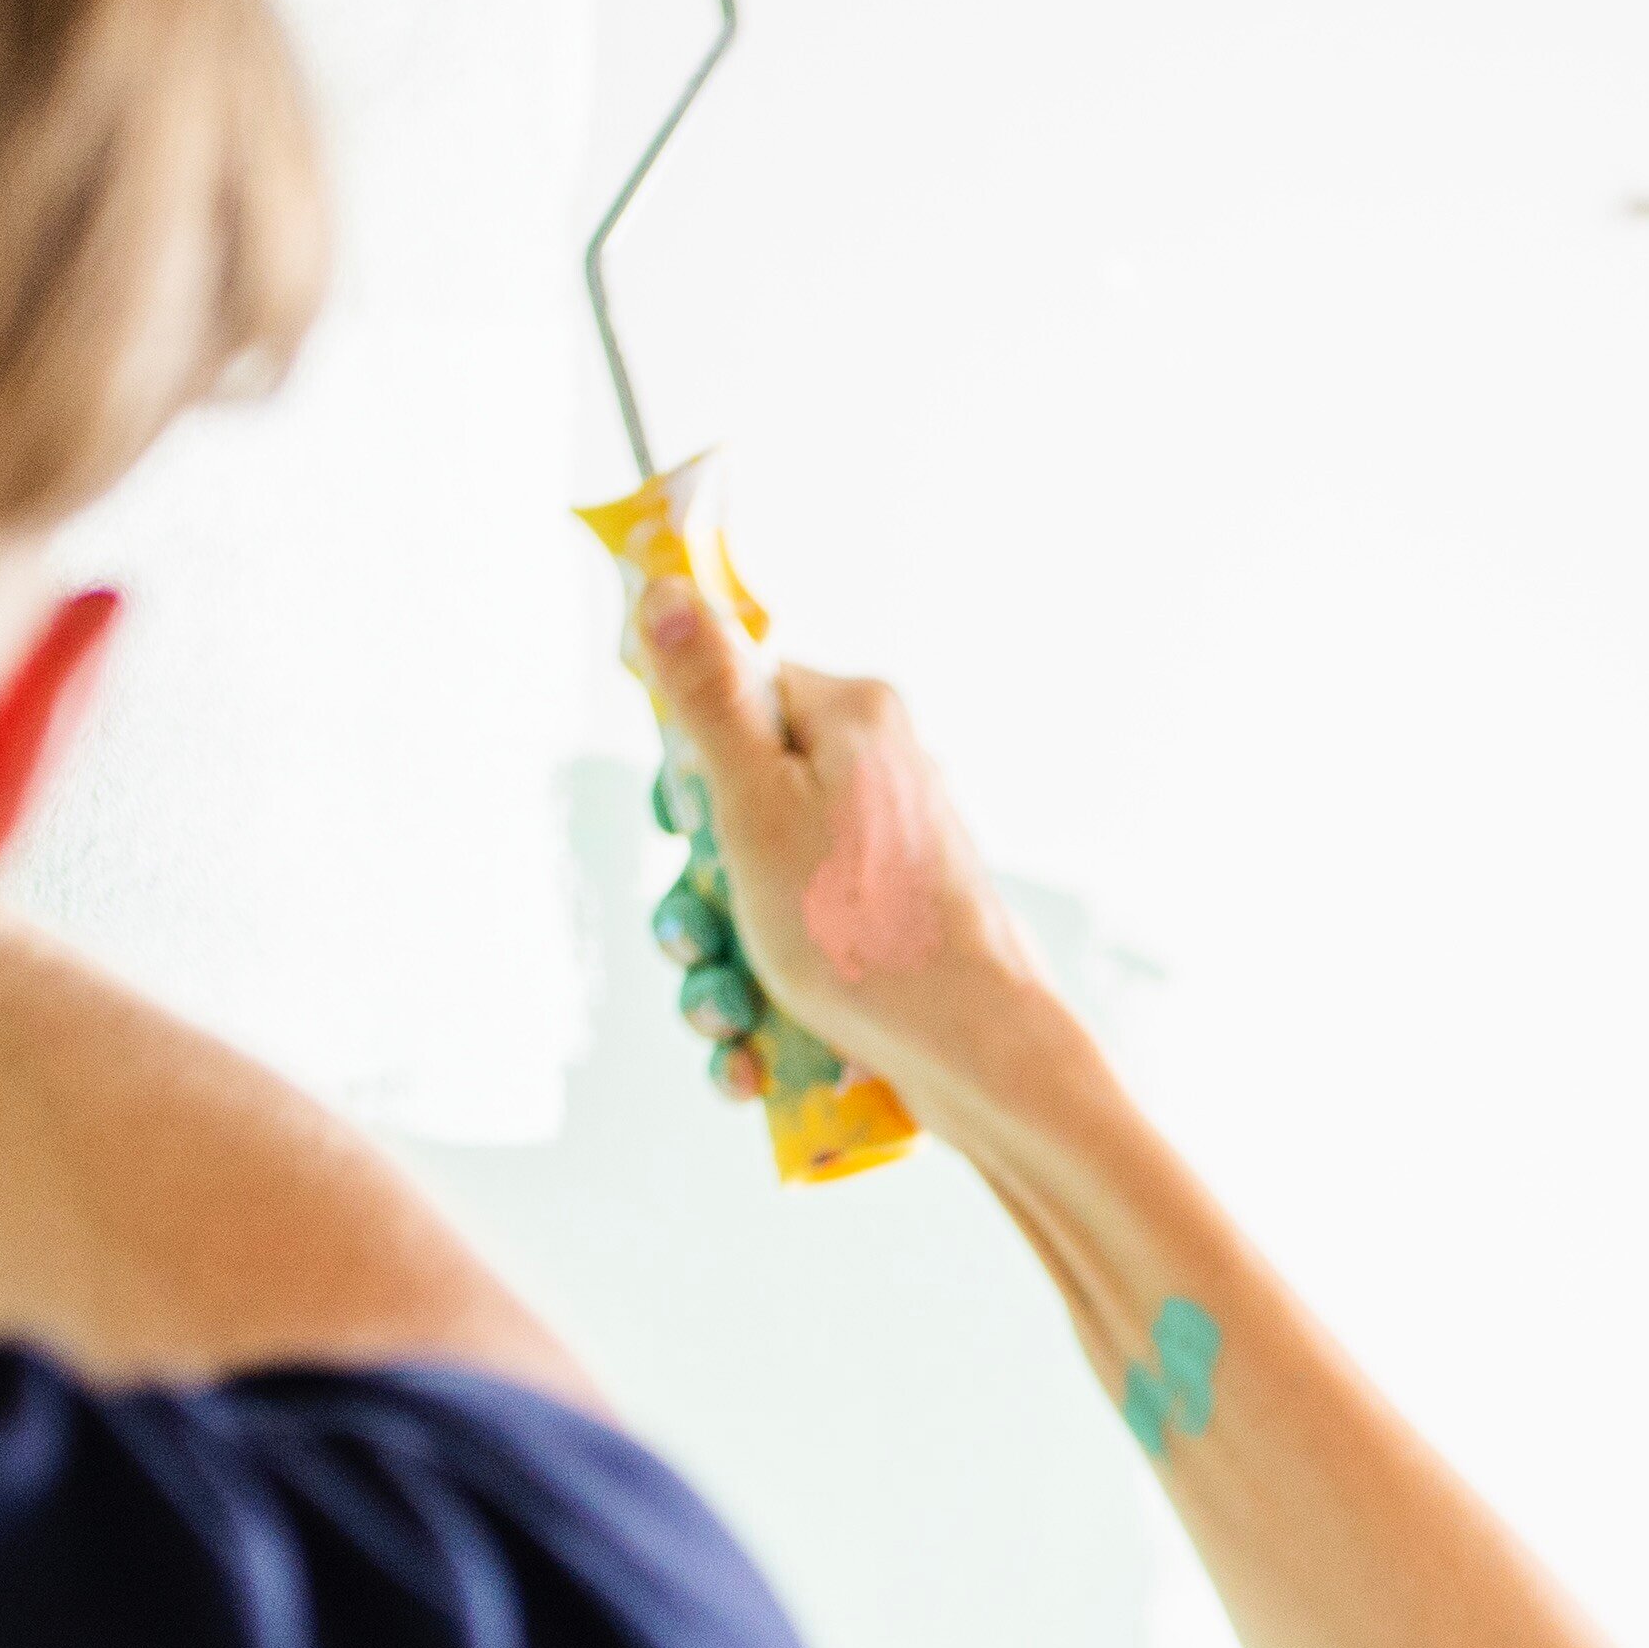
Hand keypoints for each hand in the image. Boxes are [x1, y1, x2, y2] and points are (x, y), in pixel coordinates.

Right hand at [628, 578, 1095, 1148]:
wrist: (981, 1055)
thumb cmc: (864, 932)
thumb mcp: (756, 805)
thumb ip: (708, 699)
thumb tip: (667, 587)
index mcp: (853, 721)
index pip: (739, 696)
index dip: (691, 769)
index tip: (683, 824)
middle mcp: (876, 779)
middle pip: (736, 809)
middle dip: (696, 893)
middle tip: (699, 935)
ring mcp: (885, 862)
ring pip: (755, 897)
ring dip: (718, 968)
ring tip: (727, 1021)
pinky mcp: (889, 935)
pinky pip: (798, 956)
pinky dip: (763, 1011)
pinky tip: (750, 1060)